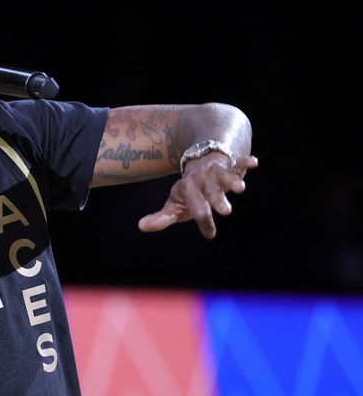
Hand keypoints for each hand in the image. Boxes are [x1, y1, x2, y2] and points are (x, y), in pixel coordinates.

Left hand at [138, 153, 258, 238]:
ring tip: (239, 188)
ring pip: (225, 176)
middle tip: (225, 212)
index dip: (203, 222)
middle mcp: (202, 180)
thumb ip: (162, 217)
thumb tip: (140, 226)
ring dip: (232, 181)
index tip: (210, 234)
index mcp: (188, 190)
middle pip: (210, 192)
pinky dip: (245, 162)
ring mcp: (216, 171)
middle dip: (217, 200)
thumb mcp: (174, 204)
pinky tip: (254, 162)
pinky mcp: (230, 164)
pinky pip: (238, 161)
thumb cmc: (189, 192)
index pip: (197, 209)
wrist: (199, 161)